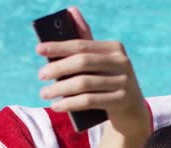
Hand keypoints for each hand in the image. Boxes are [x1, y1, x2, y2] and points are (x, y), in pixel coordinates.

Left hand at [36, 7, 149, 136]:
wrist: (132, 113)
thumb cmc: (110, 84)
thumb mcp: (101, 64)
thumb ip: (87, 44)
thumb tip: (71, 11)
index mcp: (115, 48)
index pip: (82, 45)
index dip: (59, 46)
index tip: (38, 49)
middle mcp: (121, 62)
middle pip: (82, 62)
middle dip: (58, 68)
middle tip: (40, 75)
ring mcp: (123, 82)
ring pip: (84, 83)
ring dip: (60, 89)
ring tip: (44, 93)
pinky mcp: (120, 101)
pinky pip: (89, 101)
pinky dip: (70, 103)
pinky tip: (56, 106)